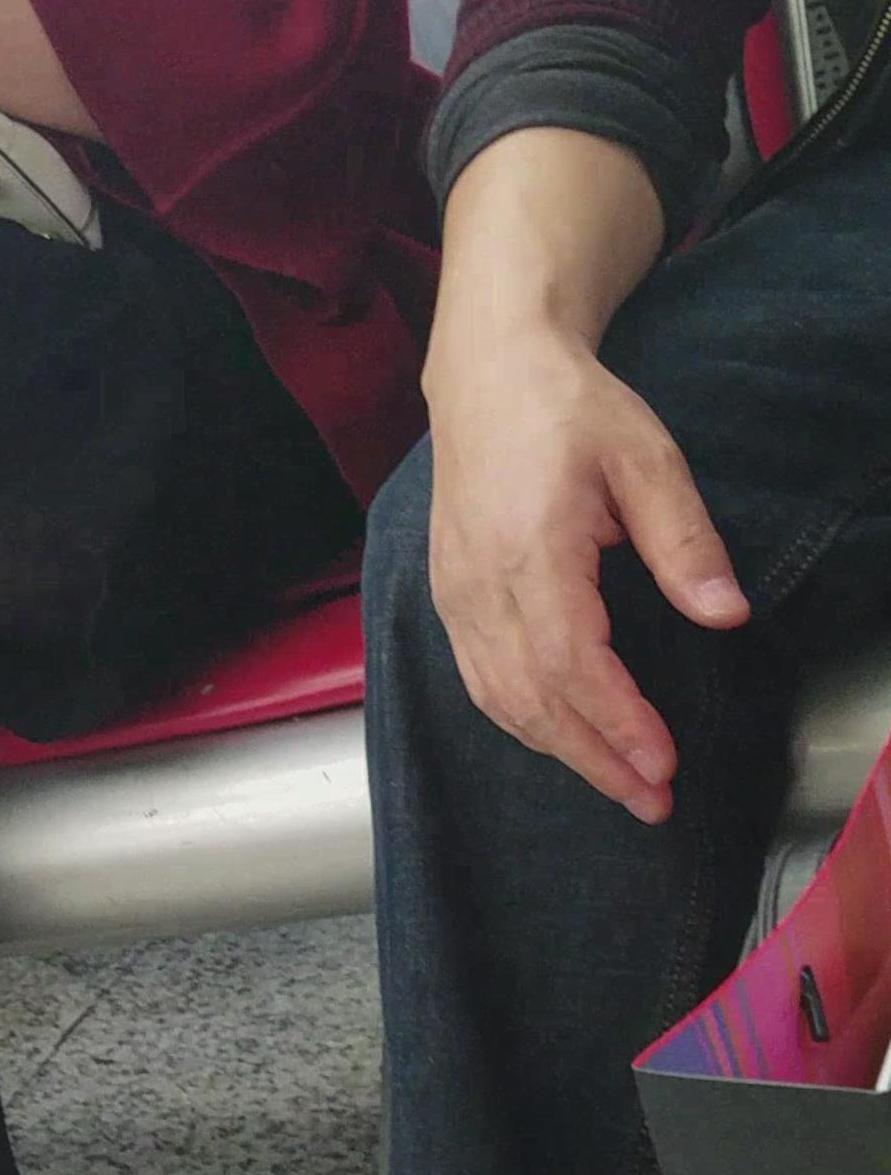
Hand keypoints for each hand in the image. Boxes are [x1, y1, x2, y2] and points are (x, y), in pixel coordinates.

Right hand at [424, 319, 747, 823]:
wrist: (487, 374)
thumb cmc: (566, 409)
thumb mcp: (648, 457)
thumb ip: (685, 540)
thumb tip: (725, 615)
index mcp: (531, 549)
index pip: (572, 663)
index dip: (618, 723)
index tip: (663, 763)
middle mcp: (481, 584)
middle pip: (534, 700)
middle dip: (596, 760)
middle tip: (653, 800)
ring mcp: (456, 596)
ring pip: (500, 700)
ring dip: (560, 751)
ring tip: (618, 783)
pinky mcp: (448, 598)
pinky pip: (479, 681)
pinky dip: (523, 722)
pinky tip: (563, 739)